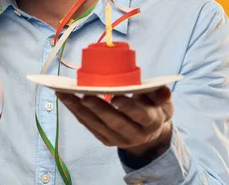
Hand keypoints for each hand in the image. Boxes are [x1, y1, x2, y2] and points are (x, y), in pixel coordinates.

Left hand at [56, 86, 173, 167]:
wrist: (150, 131)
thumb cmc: (154, 108)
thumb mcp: (164, 101)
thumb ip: (162, 94)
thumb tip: (163, 88)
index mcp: (151, 122)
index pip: (140, 115)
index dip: (128, 107)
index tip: (116, 96)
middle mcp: (135, 134)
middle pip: (115, 122)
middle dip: (99, 109)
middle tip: (85, 95)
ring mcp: (119, 139)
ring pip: (97, 125)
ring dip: (79, 109)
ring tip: (65, 94)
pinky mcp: (106, 140)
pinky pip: (89, 126)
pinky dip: (76, 112)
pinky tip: (65, 99)